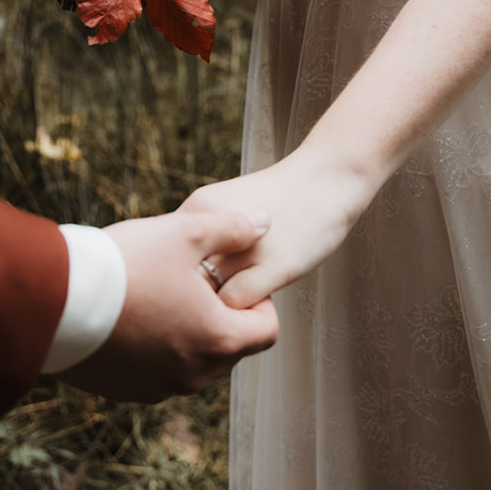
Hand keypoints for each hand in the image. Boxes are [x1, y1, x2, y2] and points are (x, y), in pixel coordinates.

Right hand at [56, 210, 278, 400]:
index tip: (232, 276)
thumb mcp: (185, 232)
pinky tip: (133, 314)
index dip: (259, 300)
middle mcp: (193, 374)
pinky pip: (157, 371)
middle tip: (195, 280)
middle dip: (222, 315)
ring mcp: (158, 387)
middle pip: (230, 347)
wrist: (55, 300)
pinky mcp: (125, 390)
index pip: (266, 331)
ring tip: (161, 293)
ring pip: (193, 360)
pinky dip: (156, 347)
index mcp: (218, 339)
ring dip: (188, 332)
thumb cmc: (126, 263)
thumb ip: (233, 228)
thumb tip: (264, 222)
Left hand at [178, 150, 374, 310]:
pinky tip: (256, 302)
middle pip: (179, 278)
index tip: (184, 291)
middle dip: (185, 297)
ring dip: (210, 309)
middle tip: (198, 311)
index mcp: (197, 209)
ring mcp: (241, 247)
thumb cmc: (278, 199)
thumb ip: (202, 238)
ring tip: (227, 311)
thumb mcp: (227, 207)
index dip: (172, 279)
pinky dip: (239, 313)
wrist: (326, 179)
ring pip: (204, 296)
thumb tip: (178, 281)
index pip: (163, 257)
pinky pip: (236, 305)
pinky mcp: (272, 266)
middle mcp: (212, 226)